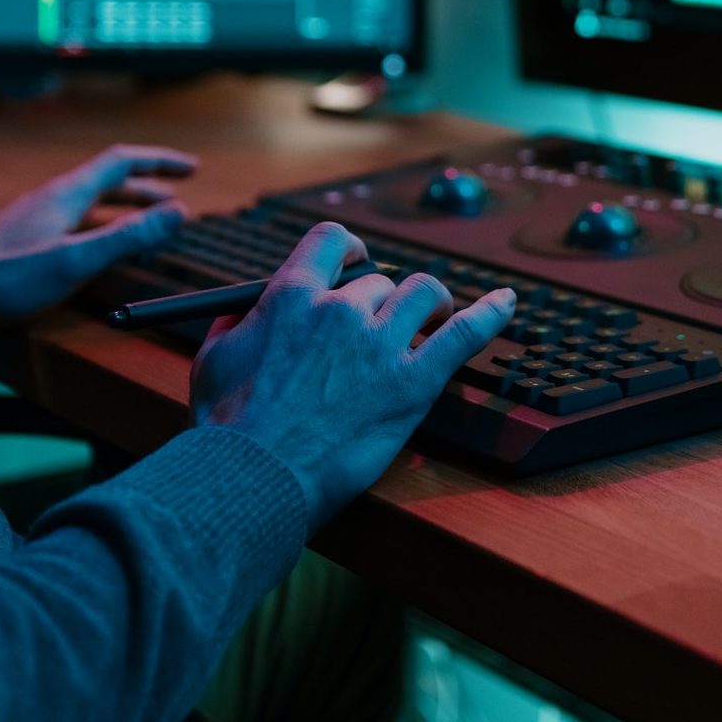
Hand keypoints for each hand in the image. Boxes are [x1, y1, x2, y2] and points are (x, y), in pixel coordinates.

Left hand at [0, 144, 197, 321]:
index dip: (159, 162)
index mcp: (66, 195)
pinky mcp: (24, 241)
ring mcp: (35, 219)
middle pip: (107, 182)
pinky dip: (102, 228)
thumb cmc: (5, 279)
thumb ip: (128, 235)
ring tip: (147, 224)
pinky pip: (74, 223)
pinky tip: (101, 248)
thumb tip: (178, 212)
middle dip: (146, 188)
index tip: (191, 169)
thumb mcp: (75, 259)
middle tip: (176, 200)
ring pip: (90, 204)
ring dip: (125, 209)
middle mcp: (51, 200)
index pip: (121, 162)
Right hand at [190, 223, 516, 525]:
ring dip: (428, 306)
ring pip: (424, 295)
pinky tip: (507, 303)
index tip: (356, 261)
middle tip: (375, 335)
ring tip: (430, 322)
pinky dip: (490, 314)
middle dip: (378, 304)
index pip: (332, 242)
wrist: (254, 479)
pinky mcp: (412, 383)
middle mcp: (341, 310)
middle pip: (378, 282)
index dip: (350, 249)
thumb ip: (236, 324)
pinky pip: (464, 334)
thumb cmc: (229, 429)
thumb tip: (249, 311)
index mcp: (292, 296)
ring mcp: (380, 345)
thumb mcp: (214, 359)